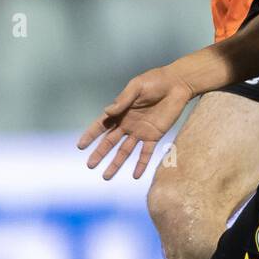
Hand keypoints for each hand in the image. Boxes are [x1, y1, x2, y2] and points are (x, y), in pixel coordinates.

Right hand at [77, 66, 195, 179]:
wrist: (177, 84)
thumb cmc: (155, 81)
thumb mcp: (136, 87)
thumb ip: (123, 100)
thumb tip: (107, 111)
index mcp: (120, 111)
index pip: (102, 125)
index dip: (91, 135)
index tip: (81, 146)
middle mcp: (127, 124)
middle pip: (110, 141)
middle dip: (100, 153)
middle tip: (90, 165)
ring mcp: (140, 131)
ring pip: (125, 151)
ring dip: (116, 163)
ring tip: (106, 176)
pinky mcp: (154, 136)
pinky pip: (146, 153)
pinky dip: (141, 164)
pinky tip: (135, 176)